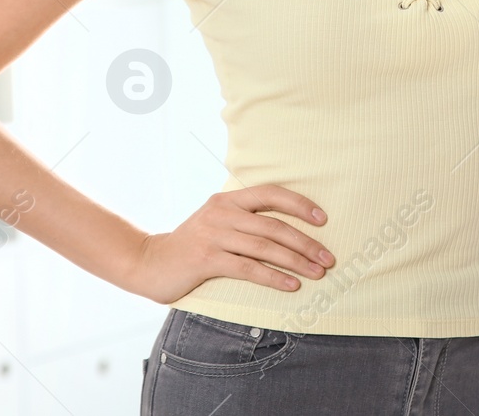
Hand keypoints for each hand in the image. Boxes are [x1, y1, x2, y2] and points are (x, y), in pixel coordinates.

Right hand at [124, 185, 335, 303]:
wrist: (150, 263)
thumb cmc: (192, 245)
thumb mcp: (216, 222)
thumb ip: (244, 220)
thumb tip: (287, 229)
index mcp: (227, 199)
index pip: (270, 193)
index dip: (299, 204)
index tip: (323, 219)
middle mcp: (221, 213)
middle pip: (273, 225)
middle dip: (305, 242)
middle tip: (328, 258)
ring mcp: (213, 235)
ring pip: (264, 247)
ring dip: (296, 261)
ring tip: (318, 273)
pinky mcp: (206, 259)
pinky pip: (248, 268)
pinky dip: (273, 277)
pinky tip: (291, 285)